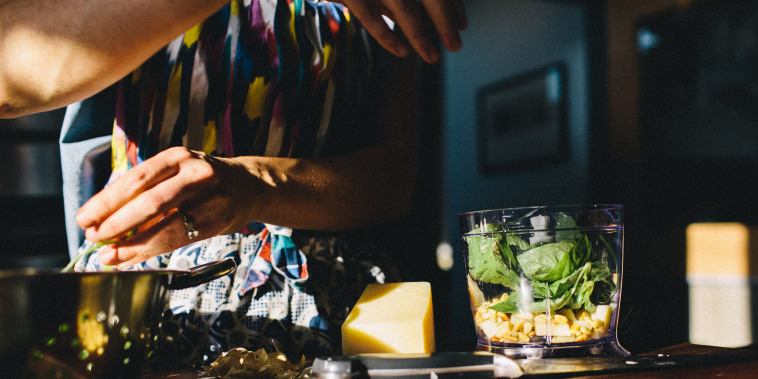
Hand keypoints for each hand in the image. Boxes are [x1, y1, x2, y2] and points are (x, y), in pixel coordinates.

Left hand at [75, 147, 255, 266]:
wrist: (249, 186)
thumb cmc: (202, 180)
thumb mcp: (176, 170)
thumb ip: (146, 189)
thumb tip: (104, 217)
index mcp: (178, 156)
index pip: (136, 179)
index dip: (107, 201)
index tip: (84, 218)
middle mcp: (196, 174)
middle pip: (150, 202)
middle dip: (116, 223)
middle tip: (93, 238)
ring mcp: (210, 199)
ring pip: (165, 225)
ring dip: (132, 244)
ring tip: (110, 255)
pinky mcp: (217, 222)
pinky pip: (178, 240)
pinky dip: (151, 251)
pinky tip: (132, 257)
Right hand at [337, 0, 466, 62]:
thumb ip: (397, 0)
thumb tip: (439, 14)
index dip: (452, 4)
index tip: (462, 24)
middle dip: (445, 20)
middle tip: (456, 46)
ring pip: (403, 4)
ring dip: (420, 34)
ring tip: (433, 57)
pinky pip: (369, 12)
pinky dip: (386, 34)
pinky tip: (401, 52)